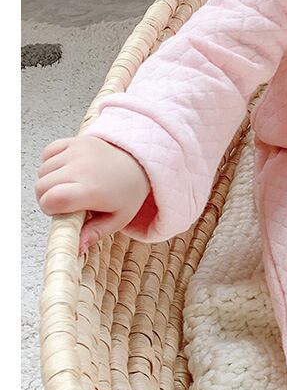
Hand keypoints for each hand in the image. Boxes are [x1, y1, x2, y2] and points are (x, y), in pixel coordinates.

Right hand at [35, 134, 151, 253]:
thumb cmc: (130, 191)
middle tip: (66, 202)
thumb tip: (77, 249)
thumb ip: (96, 233)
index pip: (51, 199)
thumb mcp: (119, 218)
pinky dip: (51, 162)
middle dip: (47, 198)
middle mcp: (83, 167)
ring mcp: (78, 151)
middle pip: (41, 186)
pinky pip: (49, 151)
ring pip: (43, 170)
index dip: (49, 209)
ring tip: (69, 186)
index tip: (61, 212)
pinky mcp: (77, 140)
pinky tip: (66, 170)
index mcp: (93, 190)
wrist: (142, 162)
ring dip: (50, 181)